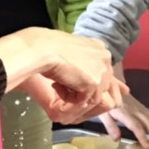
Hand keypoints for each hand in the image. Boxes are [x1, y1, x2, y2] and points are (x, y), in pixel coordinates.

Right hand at [0, 29, 123, 116]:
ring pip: (94, 96)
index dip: (91, 82)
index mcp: (100, 49)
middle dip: (84, 91)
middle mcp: (105, 58)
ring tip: (57, 85)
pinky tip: (55, 87)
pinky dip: (68, 99)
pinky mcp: (94, 83)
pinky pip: (84, 102)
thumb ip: (83, 63)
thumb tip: (104, 80)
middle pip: (103, 85)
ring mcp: (102, 71)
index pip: (103, 72)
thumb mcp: (71, 53)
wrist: (42, 48)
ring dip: (75, 95)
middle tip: (63, 86)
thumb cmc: (49, 46)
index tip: (75, 87)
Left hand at [98, 92, 148, 148]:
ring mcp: (141, 109)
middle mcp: (135, 111)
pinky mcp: (144, 108)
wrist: (113, 86)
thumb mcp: (104, 114)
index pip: (136, 126)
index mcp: (124, 113)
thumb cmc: (108, 102)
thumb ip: (110, 126)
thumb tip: (116, 139)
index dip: (142, 136)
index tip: (148, 147)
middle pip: (148, 122)